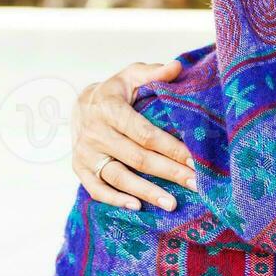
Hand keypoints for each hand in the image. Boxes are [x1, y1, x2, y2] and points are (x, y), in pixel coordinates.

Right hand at [71, 61, 195, 210]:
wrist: (79, 105)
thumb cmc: (117, 91)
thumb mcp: (132, 76)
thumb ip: (154, 73)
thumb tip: (177, 68)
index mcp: (109, 108)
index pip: (145, 133)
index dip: (171, 148)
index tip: (195, 160)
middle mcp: (94, 132)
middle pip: (137, 158)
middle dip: (169, 173)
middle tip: (196, 184)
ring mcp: (85, 153)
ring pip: (118, 177)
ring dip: (146, 192)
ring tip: (172, 204)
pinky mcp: (79, 168)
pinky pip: (97, 189)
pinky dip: (115, 200)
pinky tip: (137, 207)